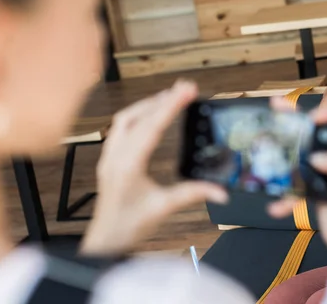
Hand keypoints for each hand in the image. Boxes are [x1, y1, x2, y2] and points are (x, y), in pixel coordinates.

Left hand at [80, 80, 227, 254]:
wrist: (106, 239)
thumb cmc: (129, 226)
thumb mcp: (164, 208)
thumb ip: (193, 194)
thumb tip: (220, 191)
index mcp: (128, 165)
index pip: (152, 127)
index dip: (171, 106)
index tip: (186, 90)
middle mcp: (116, 156)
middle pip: (139, 117)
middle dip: (163, 99)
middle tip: (186, 87)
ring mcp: (109, 156)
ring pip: (126, 118)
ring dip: (148, 104)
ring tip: (170, 96)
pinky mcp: (109, 159)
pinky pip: (120, 128)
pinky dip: (137, 115)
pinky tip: (148, 114)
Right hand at [269, 98, 326, 267]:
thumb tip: (317, 158)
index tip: (314, 117)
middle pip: (321, 128)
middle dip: (298, 116)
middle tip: (278, 106)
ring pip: (304, 151)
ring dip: (285, 148)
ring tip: (266, 138)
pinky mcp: (317, 185)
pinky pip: (297, 183)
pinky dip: (286, 195)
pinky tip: (277, 207)